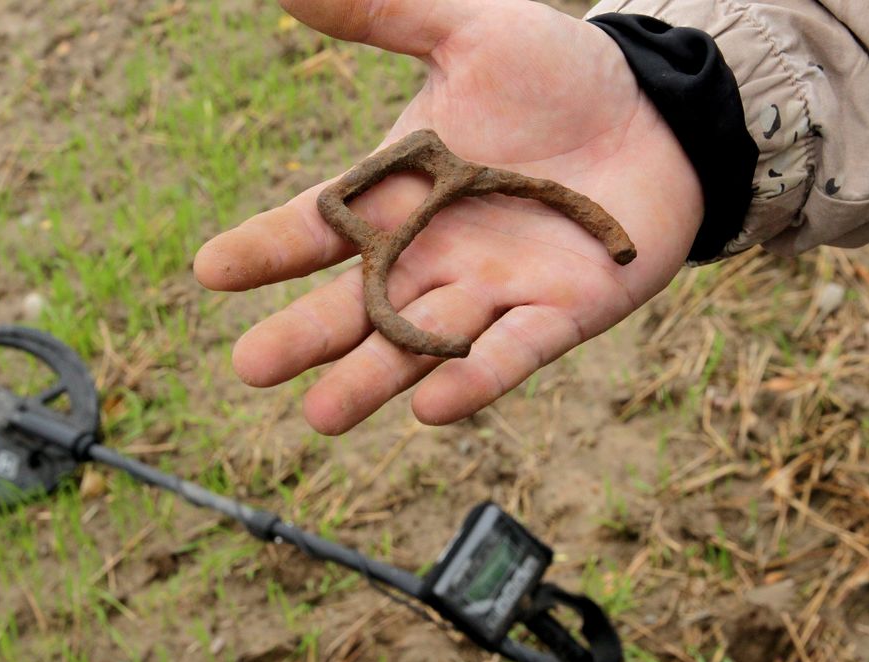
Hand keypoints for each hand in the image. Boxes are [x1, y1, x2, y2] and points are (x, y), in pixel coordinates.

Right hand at [194, 0, 702, 434]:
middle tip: (251, 367)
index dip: (268, 248)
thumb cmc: (559, 76)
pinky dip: (474, 377)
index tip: (212, 270)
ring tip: (323, 414)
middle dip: (307, 335)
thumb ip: (384, 12)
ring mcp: (492, 289)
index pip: (320, 225)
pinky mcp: (558, 314)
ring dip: (374, 376)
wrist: (657, 112)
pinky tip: (432, 406)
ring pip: (421, 340)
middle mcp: (432, 253)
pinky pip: (512, 352)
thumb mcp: (470, 33)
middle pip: (358, 302)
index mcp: (400, 193)